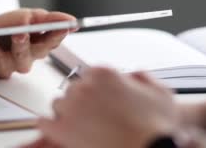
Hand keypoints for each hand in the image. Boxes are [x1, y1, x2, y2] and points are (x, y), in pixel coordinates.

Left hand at [0, 9, 75, 78]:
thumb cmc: (11, 25)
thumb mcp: (31, 16)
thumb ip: (50, 19)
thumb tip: (71, 20)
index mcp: (38, 48)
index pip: (50, 43)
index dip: (56, 35)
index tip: (61, 26)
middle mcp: (23, 61)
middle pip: (25, 57)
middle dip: (22, 45)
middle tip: (19, 32)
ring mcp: (4, 67)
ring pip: (0, 64)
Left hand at [25, 67, 178, 147]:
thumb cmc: (155, 128)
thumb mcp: (161, 93)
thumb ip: (143, 78)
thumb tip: (134, 75)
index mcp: (104, 74)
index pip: (89, 76)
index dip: (97, 91)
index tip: (101, 100)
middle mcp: (84, 86)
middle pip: (74, 90)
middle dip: (83, 102)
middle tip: (95, 117)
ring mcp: (71, 107)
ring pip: (59, 104)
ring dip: (68, 113)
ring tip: (83, 127)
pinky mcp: (62, 128)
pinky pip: (44, 122)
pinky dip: (50, 127)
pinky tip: (59, 131)